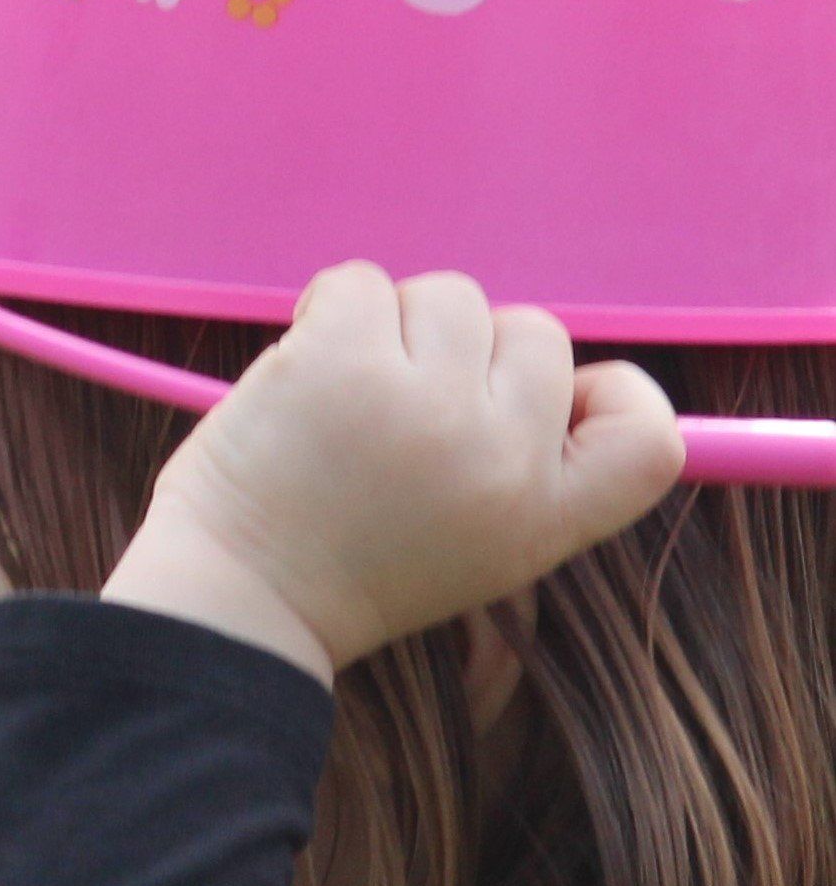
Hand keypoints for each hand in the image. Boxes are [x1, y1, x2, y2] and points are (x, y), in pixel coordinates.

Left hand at [135, 263, 683, 676]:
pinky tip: (303, 378)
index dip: (613, 392)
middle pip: (537, 332)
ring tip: (347, 404)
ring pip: (449, 295)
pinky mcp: (345, 360)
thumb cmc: (345, 568)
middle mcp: (501, 457)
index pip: (649, 434)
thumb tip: (543, 362)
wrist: (235, 605)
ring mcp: (426, 405)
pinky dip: (328, 312)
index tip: (556, 402)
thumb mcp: (479, 548)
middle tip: (401, 421)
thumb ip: (525, 467)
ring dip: (395, 328)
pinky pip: (361, 281)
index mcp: (544, 517)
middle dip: (470, 354)